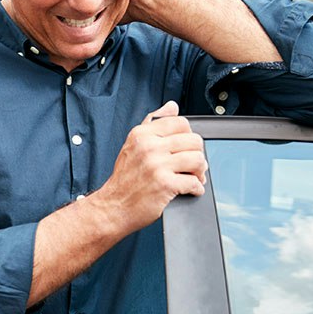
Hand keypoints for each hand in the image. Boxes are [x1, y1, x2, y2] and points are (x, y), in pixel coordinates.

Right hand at [94, 100, 206, 231]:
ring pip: (198, 160)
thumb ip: (153, 123)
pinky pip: (195, 182)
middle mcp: (149, 147)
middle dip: (197, 155)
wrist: (113, 207)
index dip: (188, 137)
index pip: (181, 123)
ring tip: (191, 177)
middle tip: (190, 165)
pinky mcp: (165, 184)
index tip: (184, 148)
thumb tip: (171, 106)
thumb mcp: (133, 144)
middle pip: (194, 141)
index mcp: (142, 134)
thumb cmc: (124, 179)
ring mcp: (157, 165)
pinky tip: (188, 190)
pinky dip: (196, 189)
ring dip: (200, 172)